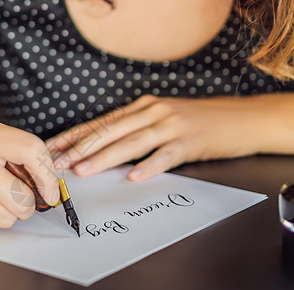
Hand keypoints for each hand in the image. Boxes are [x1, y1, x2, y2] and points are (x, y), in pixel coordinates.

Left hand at [46, 95, 263, 180]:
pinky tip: (134, 177)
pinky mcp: (189, 142)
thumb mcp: (163, 119)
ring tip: (83, 170)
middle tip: (57, 164)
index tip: (51, 148)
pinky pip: (165, 156)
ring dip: (104, 157)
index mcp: (142, 107)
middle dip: (80, 149)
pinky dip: (149, 166)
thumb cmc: (199, 122)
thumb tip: (102, 151)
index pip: (101, 123)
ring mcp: (171, 126)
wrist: (241, 118)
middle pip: (110, 132)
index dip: (74, 136)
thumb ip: (136, 130)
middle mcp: (153, 112)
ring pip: (131, 142)